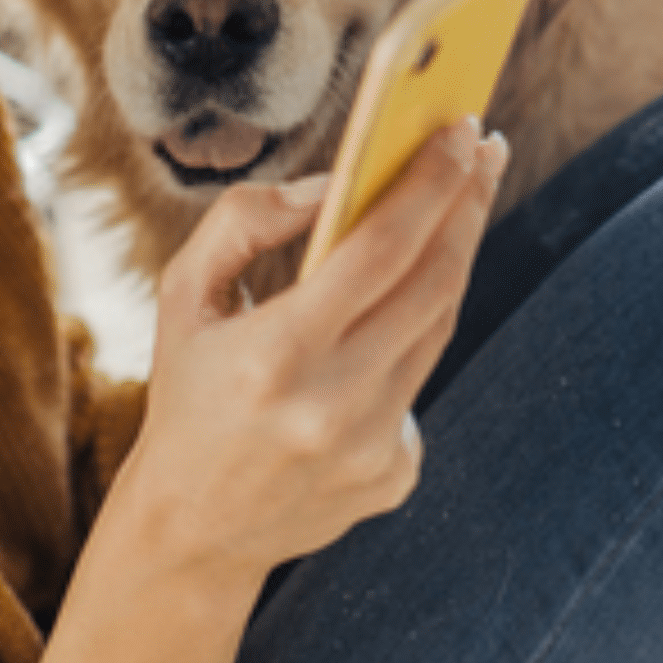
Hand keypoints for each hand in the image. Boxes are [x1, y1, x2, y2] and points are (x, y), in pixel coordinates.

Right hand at [108, 121, 507, 591]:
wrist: (189, 532)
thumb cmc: (185, 395)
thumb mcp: (181, 298)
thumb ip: (244, 223)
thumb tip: (331, 185)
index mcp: (275, 354)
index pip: (381, 249)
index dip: (431, 183)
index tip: (463, 130)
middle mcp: (333, 405)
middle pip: (433, 282)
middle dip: (466, 204)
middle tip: (481, 148)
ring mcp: (371, 447)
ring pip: (438, 327)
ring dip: (455, 257)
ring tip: (461, 204)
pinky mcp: (394, 475)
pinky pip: (417, 382)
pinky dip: (407, 338)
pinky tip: (388, 318)